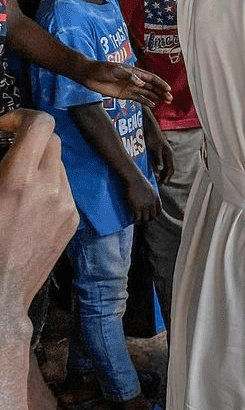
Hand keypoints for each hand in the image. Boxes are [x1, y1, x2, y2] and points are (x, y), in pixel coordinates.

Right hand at [0, 110, 77, 330]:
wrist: (0, 292)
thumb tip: (5, 145)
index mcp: (18, 180)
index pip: (40, 125)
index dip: (21, 117)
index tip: (5, 127)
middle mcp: (49, 188)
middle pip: (52, 140)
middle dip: (30, 140)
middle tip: (7, 152)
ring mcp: (65, 205)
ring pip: (59, 165)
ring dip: (39, 164)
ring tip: (15, 184)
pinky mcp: (73, 220)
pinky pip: (64, 188)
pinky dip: (48, 186)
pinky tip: (28, 206)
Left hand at [84, 60, 170, 109]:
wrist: (90, 75)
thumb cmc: (103, 69)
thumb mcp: (116, 71)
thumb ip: (129, 77)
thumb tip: (142, 83)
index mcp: (135, 72)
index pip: (151, 78)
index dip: (161, 83)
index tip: (168, 89)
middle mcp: (135, 80)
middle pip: (152, 86)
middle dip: (161, 92)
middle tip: (170, 98)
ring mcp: (130, 88)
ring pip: (147, 93)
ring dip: (156, 97)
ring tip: (165, 102)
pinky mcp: (125, 95)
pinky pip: (138, 99)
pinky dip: (146, 101)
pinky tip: (153, 105)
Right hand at [124, 171, 160, 222]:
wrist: (133, 178)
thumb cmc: (139, 182)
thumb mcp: (150, 190)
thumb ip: (151, 197)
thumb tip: (148, 202)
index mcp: (156, 199)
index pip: (158, 211)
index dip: (154, 214)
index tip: (149, 215)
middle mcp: (152, 203)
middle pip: (152, 216)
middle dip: (147, 218)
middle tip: (142, 217)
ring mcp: (145, 206)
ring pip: (146, 219)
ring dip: (141, 219)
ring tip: (137, 217)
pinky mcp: (137, 207)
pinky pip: (138, 218)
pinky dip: (135, 219)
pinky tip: (132, 216)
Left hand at [146, 129, 173, 184]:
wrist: (149, 126)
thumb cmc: (152, 136)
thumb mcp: (154, 148)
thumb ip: (157, 159)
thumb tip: (160, 170)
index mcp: (169, 154)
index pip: (171, 169)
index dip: (167, 178)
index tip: (161, 184)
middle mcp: (168, 154)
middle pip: (169, 169)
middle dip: (165, 177)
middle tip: (159, 184)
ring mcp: (164, 153)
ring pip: (165, 166)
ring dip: (162, 173)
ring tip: (157, 179)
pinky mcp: (160, 151)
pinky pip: (161, 163)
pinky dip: (159, 169)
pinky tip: (154, 171)